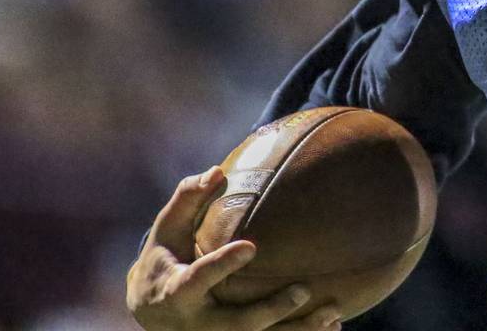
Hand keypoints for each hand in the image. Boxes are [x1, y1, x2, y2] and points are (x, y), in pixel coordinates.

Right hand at [126, 167, 342, 330]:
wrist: (152, 311)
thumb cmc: (165, 258)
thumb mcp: (167, 229)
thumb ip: (188, 199)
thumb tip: (217, 171)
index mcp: (176, 291)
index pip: (198, 279)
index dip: (222, 265)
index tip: (251, 247)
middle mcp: (197, 322)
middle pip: (236, 324)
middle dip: (271, 311)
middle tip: (304, 290)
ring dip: (297, 330)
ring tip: (332, 313)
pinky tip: (333, 325)